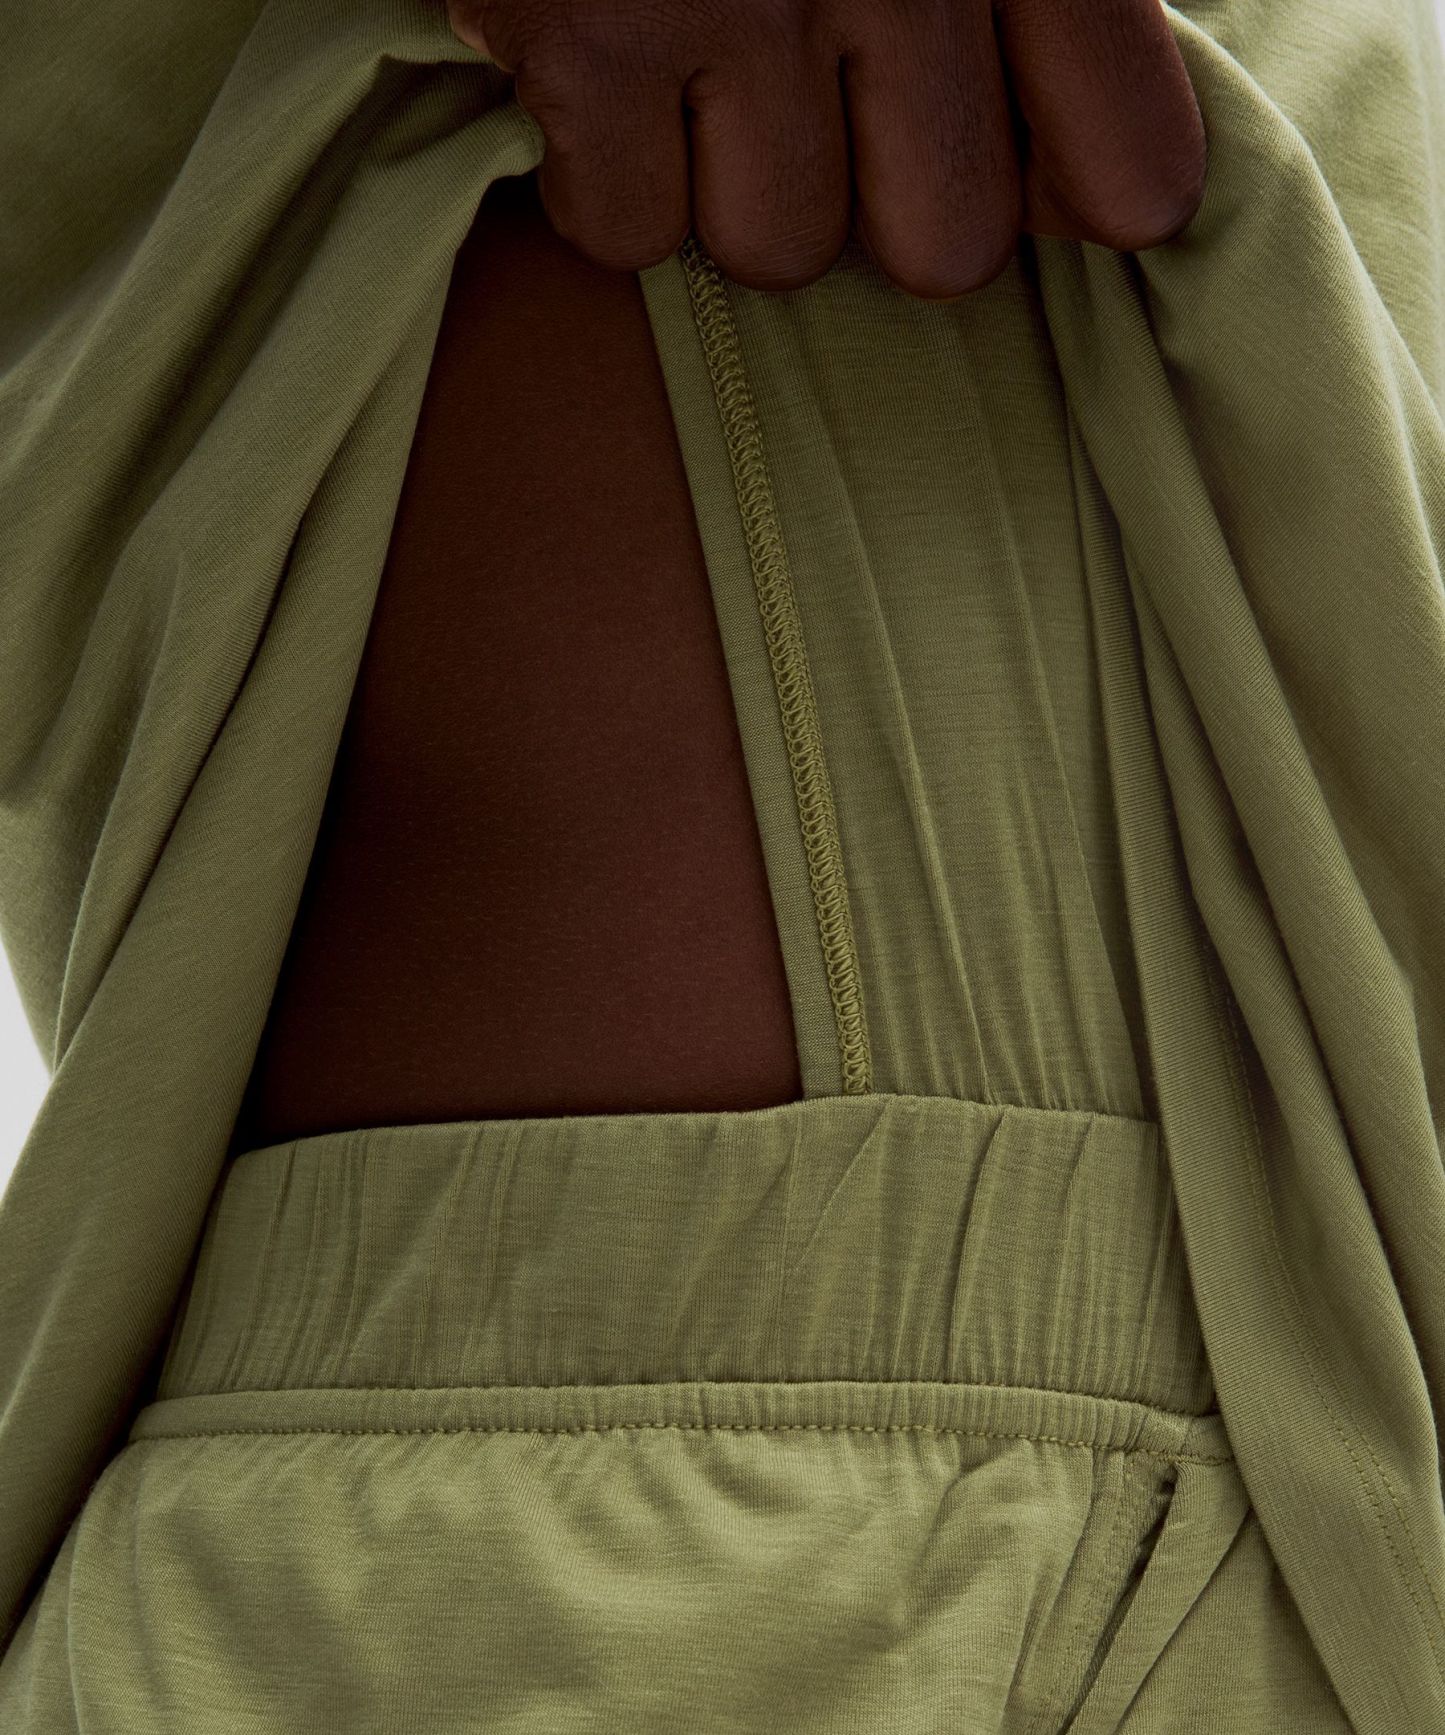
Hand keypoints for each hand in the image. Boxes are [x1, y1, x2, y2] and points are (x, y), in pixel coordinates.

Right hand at [444, 0, 1205, 299]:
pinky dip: (601, 179)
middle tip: (816, 97)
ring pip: (778, 247)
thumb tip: (1120, 201)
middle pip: (944, 248)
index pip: (1127, 168)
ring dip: (727, 187)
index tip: (1012, 152)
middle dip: (877, 200)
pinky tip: (597, 71)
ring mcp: (747, 3)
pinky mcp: (593, 40)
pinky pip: (627, 228)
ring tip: (689, 53)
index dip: (1068, 187)